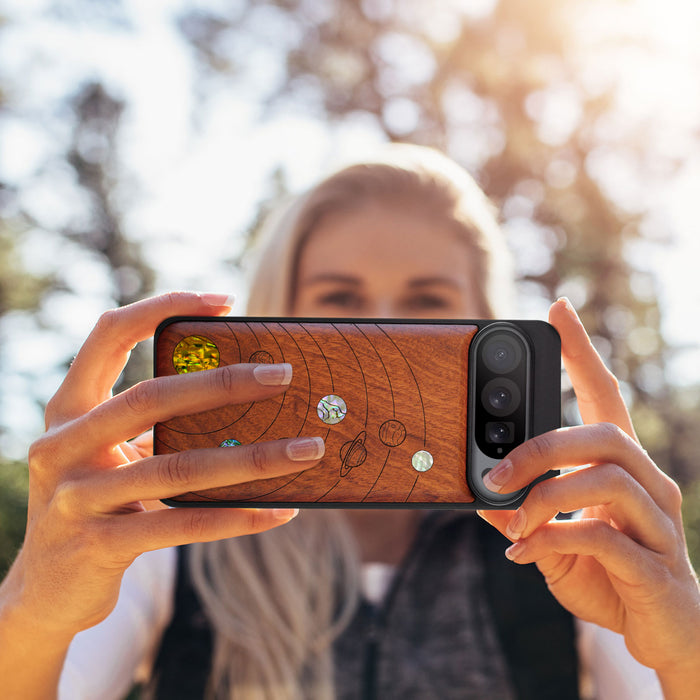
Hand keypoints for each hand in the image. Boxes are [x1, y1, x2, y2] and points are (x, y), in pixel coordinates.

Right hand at [3, 292, 323, 639]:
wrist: (46, 590)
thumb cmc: (98, 503)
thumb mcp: (113, 455)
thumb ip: (156, 427)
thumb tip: (248, 399)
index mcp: (68, 409)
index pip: (109, 334)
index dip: (163, 308)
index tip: (224, 301)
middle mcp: (62, 446)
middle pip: (151, 397)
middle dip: (224, 383)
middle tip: (284, 374)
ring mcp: (76, 498)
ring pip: (178, 468)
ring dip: (253, 459)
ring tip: (306, 450)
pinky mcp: (99, 546)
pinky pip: (183, 525)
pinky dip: (237, 517)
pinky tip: (280, 511)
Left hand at [478, 298, 699, 688]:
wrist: (664, 634)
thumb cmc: (609, 576)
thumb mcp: (554, 540)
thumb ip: (523, 516)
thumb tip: (480, 498)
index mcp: (622, 468)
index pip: (605, 395)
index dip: (582, 352)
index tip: (558, 309)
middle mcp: (649, 484)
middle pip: (603, 434)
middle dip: (541, 447)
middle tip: (495, 472)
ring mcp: (659, 523)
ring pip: (606, 479)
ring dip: (544, 497)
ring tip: (512, 522)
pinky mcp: (656, 566)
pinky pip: (603, 537)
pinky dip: (553, 540)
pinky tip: (525, 554)